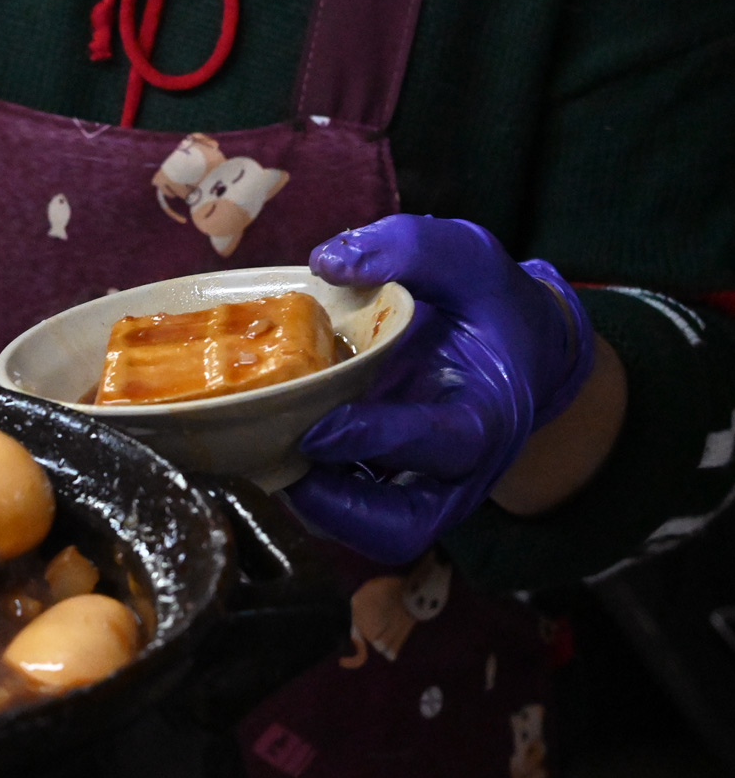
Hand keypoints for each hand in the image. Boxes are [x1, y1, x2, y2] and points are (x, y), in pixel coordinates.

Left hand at [284, 215, 595, 562]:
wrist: (515, 345)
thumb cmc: (486, 305)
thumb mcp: (466, 257)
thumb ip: (409, 248)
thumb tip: (328, 262)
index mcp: (485, 414)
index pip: (440, 444)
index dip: (376, 440)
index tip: (318, 428)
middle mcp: (457, 469)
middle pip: (404, 526)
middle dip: (336, 508)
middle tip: (279, 467)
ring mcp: (423, 487)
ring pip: (370, 530)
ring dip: (312, 503)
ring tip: (261, 455)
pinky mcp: (391, 487)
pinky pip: (351, 511)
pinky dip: (309, 488)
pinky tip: (269, 445)